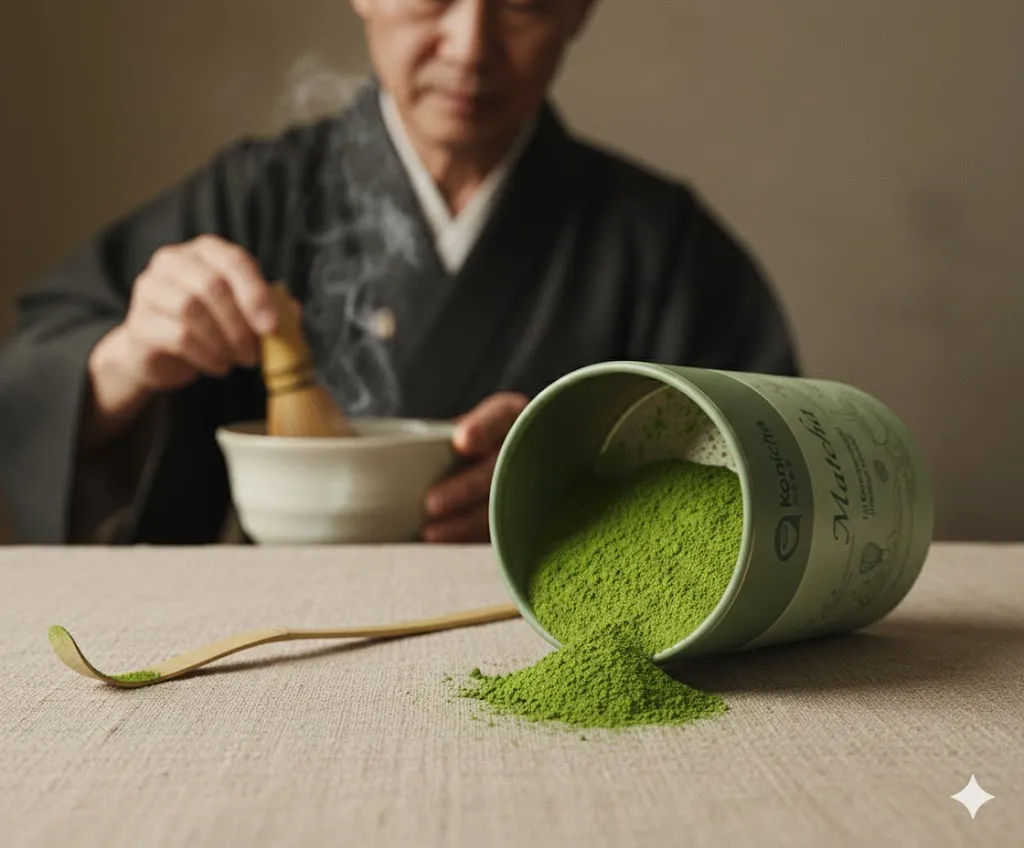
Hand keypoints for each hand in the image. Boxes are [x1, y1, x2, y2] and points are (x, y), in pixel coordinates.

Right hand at [84, 235, 280, 448]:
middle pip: (212, 286)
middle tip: (254, 353)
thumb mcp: (242, 312)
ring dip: (223, 342)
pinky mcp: (139, 322)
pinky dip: (206, 356)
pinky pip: (178, 337)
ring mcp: (150, 288)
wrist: (159, 353)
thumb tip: (292, 312)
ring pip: (192, 310)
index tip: (272, 327)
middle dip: (240, 325)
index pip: (234, 260)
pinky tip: (219, 366)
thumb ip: (269, 307)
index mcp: (205, 251)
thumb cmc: (208, 325)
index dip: (256, 294)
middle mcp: (173, 261)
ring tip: (237, 360)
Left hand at [421, 392, 528, 543]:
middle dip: (467, 486)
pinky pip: (500, 532)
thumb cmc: (450, 454)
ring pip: (504, 504)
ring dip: (468, 522)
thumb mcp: (445, 434)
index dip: (485, 426)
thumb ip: (415, 438)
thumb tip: (350, 430)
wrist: (480, 484)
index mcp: (505, 420)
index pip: (503, 414)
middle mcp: (518, 449)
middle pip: (500, 466)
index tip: (461, 441)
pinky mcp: (518, 518)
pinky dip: (471, 540)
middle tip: (431, 504)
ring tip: (431, 534)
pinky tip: (446, 546)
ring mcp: (524, 485)